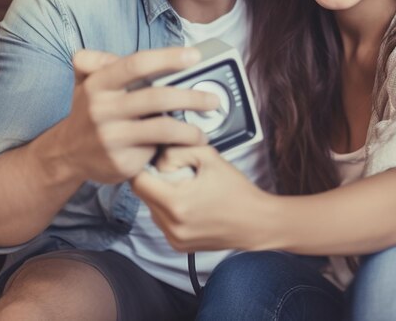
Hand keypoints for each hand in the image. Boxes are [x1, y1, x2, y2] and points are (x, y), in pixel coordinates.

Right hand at [53, 47, 218, 184]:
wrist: (67, 154)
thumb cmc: (89, 111)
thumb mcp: (87, 81)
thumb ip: (102, 60)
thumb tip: (121, 50)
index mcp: (98, 84)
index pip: (137, 64)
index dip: (167, 58)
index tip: (195, 55)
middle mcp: (102, 109)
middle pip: (156, 97)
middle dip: (190, 97)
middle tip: (212, 99)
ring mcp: (111, 137)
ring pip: (161, 128)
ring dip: (190, 129)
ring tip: (205, 129)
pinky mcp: (120, 161)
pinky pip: (157, 150)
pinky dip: (178, 147)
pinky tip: (191, 145)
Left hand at [131, 145, 272, 252]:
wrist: (256, 222)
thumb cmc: (237, 191)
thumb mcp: (209, 157)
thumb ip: (178, 151)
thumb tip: (158, 155)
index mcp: (177, 203)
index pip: (138, 182)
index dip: (144, 166)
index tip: (155, 160)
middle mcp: (171, 226)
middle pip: (144, 195)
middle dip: (156, 180)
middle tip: (179, 173)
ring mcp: (174, 239)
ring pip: (151, 209)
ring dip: (162, 195)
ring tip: (188, 189)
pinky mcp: (178, 245)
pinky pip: (162, 222)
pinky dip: (170, 210)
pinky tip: (191, 203)